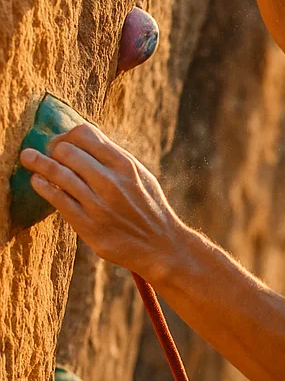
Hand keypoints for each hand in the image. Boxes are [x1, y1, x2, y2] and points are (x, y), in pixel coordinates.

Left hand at [19, 124, 184, 279]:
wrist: (161, 246)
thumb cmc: (149, 208)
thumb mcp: (142, 177)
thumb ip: (115, 158)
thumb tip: (83, 137)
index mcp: (126, 166)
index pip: (84, 134)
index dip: (67, 135)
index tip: (63, 144)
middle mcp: (111, 182)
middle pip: (66, 150)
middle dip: (52, 149)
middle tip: (47, 155)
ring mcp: (98, 204)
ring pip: (57, 172)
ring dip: (37, 162)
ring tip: (28, 158)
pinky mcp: (87, 225)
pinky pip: (56, 198)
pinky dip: (42, 185)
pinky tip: (38, 181)